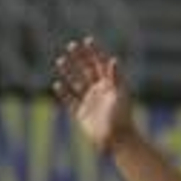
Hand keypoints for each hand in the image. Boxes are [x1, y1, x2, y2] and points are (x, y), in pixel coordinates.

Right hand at [51, 37, 132, 153]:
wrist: (118, 140)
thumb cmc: (123, 117)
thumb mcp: (120, 95)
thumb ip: (116, 78)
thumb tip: (113, 59)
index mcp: (111, 86)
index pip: (101, 65)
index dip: (95, 53)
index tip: (88, 40)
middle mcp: (100, 92)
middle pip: (87, 71)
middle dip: (79, 58)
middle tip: (71, 45)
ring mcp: (90, 102)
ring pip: (77, 83)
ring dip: (69, 72)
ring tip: (60, 60)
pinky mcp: (82, 114)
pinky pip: (71, 100)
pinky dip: (64, 92)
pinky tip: (57, 84)